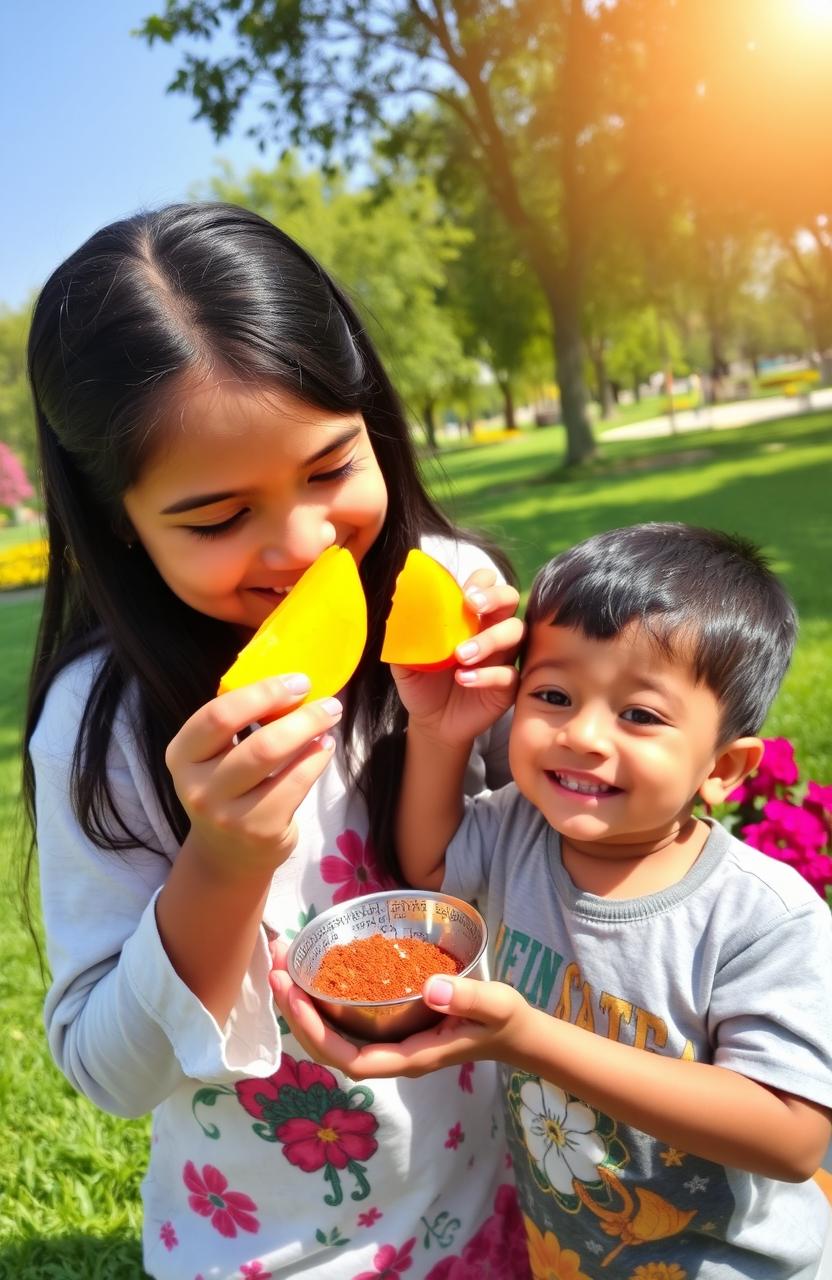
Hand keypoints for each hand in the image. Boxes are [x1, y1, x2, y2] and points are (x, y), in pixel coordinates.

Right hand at [165, 675, 342, 881]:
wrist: (227, 855)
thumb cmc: (230, 789)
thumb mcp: (219, 755)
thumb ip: (241, 721)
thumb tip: (291, 682)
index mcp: (182, 754)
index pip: (218, 715)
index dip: (262, 693)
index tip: (297, 681)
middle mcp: (197, 786)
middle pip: (255, 740)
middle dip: (299, 714)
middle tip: (327, 701)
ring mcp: (226, 813)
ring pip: (275, 760)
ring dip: (311, 731)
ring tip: (330, 718)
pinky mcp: (258, 831)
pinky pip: (295, 784)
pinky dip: (316, 760)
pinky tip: (324, 747)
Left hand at [269, 938, 534, 1079]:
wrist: (511, 1032)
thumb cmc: (503, 1020)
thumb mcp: (495, 1005)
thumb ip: (468, 998)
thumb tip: (431, 989)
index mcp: (409, 1057)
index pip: (350, 1059)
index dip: (316, 1032)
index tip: (295, 995)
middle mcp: (390, 1054)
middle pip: (328, 1047)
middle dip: (297, 1013)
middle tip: (276, 968)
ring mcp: (386, 1042)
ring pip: (331, 1034)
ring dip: (302, 1003)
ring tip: (283, 963)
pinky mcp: (387, 1026)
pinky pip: (343, 1020)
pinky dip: (321, 997)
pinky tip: (312, 970)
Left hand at [393, 568, 522, 747]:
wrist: (431, 721)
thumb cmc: (422, 681)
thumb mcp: (406, 656)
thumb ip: (404, 629)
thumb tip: (398, 594)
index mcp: (468, 615)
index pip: (485, 583)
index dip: (481, 582)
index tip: (464, 593)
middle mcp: (491, 628)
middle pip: (509, 599)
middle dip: (496, 597)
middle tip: (472, 606)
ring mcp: (503, 656)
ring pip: (515, 633)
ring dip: (489, 639)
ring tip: (461, 656)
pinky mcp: (508, 685)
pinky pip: (509, 673)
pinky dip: (487, 675)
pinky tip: (464, 680)